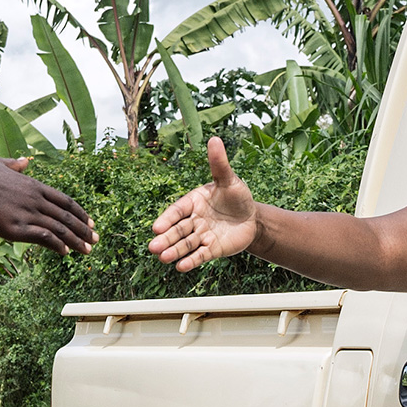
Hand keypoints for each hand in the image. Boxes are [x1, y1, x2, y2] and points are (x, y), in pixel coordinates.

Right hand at [0, 156, 94, 255]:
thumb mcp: (2, 163)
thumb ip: (17, 165)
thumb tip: (25, 161)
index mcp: (34, 185)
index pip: (65, 201)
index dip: (79, 213)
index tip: (90, 222)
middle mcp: (36, 200)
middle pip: (67, 216)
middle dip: (83, 230)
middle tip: (95, 240)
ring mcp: (28, 214)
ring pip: (60, 228)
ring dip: (75, 241)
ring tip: (86, 250)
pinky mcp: (17, 228)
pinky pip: (44, 237)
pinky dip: (57, 245)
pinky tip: (65, 253)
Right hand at [146, 138, 258, 272]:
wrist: (253, 218)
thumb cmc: (238, 196)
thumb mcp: (230, 180)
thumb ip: (219, 164)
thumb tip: (214, 138)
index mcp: (193, 202)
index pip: (177, 210)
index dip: (167, 219)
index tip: (156, 228)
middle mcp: (194, 220)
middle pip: (177, 230)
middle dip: (166, 239)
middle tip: (153, 248)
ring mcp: (202, 236)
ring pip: (186, 244)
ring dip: (175, 251)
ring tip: (163, 258)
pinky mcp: (212, 249)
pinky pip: (200, 256)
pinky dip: (191, 261)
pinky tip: (181, 267)